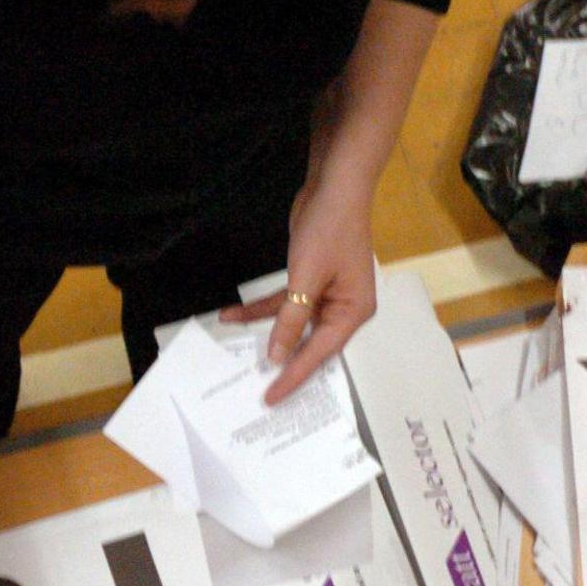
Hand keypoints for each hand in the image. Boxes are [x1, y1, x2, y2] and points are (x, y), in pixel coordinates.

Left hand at [221, 181, 377, 403]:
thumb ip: (291, 319)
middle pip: (308, 344)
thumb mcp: (305, 279)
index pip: (319, 354)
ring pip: (291, 324)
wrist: (333, 188)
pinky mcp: (309, 282)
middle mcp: (343, 309)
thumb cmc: (329, 231)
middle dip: (280, 361)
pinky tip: (233, 314)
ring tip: (234, 348)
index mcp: (353, 313)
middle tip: (255, 388)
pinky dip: (260, 309)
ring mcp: (326, 295)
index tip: (272, 397)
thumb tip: (278, 355)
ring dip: (262, 331)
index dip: (294, 376)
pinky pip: (284, 303)